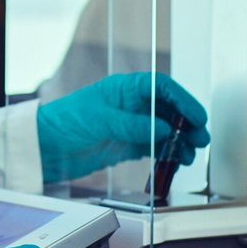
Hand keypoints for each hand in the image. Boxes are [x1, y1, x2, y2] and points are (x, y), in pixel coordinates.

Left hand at [36, 72, 208, 182]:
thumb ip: (132, 124)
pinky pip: (154, 146)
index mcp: (124, 88)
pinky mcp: (127, 144)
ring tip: (188, 153)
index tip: (197, 116)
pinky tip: (176, 160)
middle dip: (186, 123)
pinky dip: (167, 153)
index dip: (183, 100)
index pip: (162, 87)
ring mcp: (130, 125)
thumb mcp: (100, 119)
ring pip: (164, 130)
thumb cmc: (65, 121)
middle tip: (200, 138)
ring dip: (179, 140)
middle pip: (168, 109)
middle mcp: (130, 104)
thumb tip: (162, 128)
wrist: (46, 146)